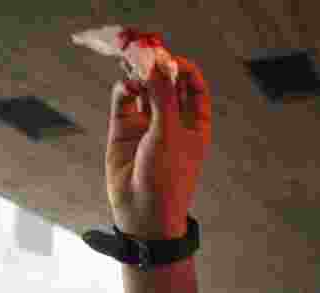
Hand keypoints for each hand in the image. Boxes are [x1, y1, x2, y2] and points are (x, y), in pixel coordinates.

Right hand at [105, 57, 211, 238]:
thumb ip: (163, 98)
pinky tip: (127, 86)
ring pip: (143, 88)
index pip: (194, 86)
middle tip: (145, 51)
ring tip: (132, 64)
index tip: (171, 59)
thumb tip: (156, 65)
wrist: (143, 214)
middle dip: (157, 65)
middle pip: (166, 82)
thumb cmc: (168, 178)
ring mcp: (147, 124)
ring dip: (138, 73)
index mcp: (195, 123)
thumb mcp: (170, 134)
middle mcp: (172, 120)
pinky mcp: (123, 129)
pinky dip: (124, 88)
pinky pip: (124, 100)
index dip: (183, 68)